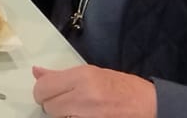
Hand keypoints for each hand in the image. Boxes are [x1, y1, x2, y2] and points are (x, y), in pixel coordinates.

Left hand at [32, 64, 155, 117]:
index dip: (44, 93)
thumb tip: (36, 72)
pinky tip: (85, 116)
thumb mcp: (93, 74)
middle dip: (54, 106)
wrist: (150, 106)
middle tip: (69, 104)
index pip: (43, 88)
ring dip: (64, 115)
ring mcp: (88, 115)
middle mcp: (84, 96)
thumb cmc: (123, 88)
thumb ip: (62, 75)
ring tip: (79, 111)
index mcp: (83, 77)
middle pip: (48, 106)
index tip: (52, 94)